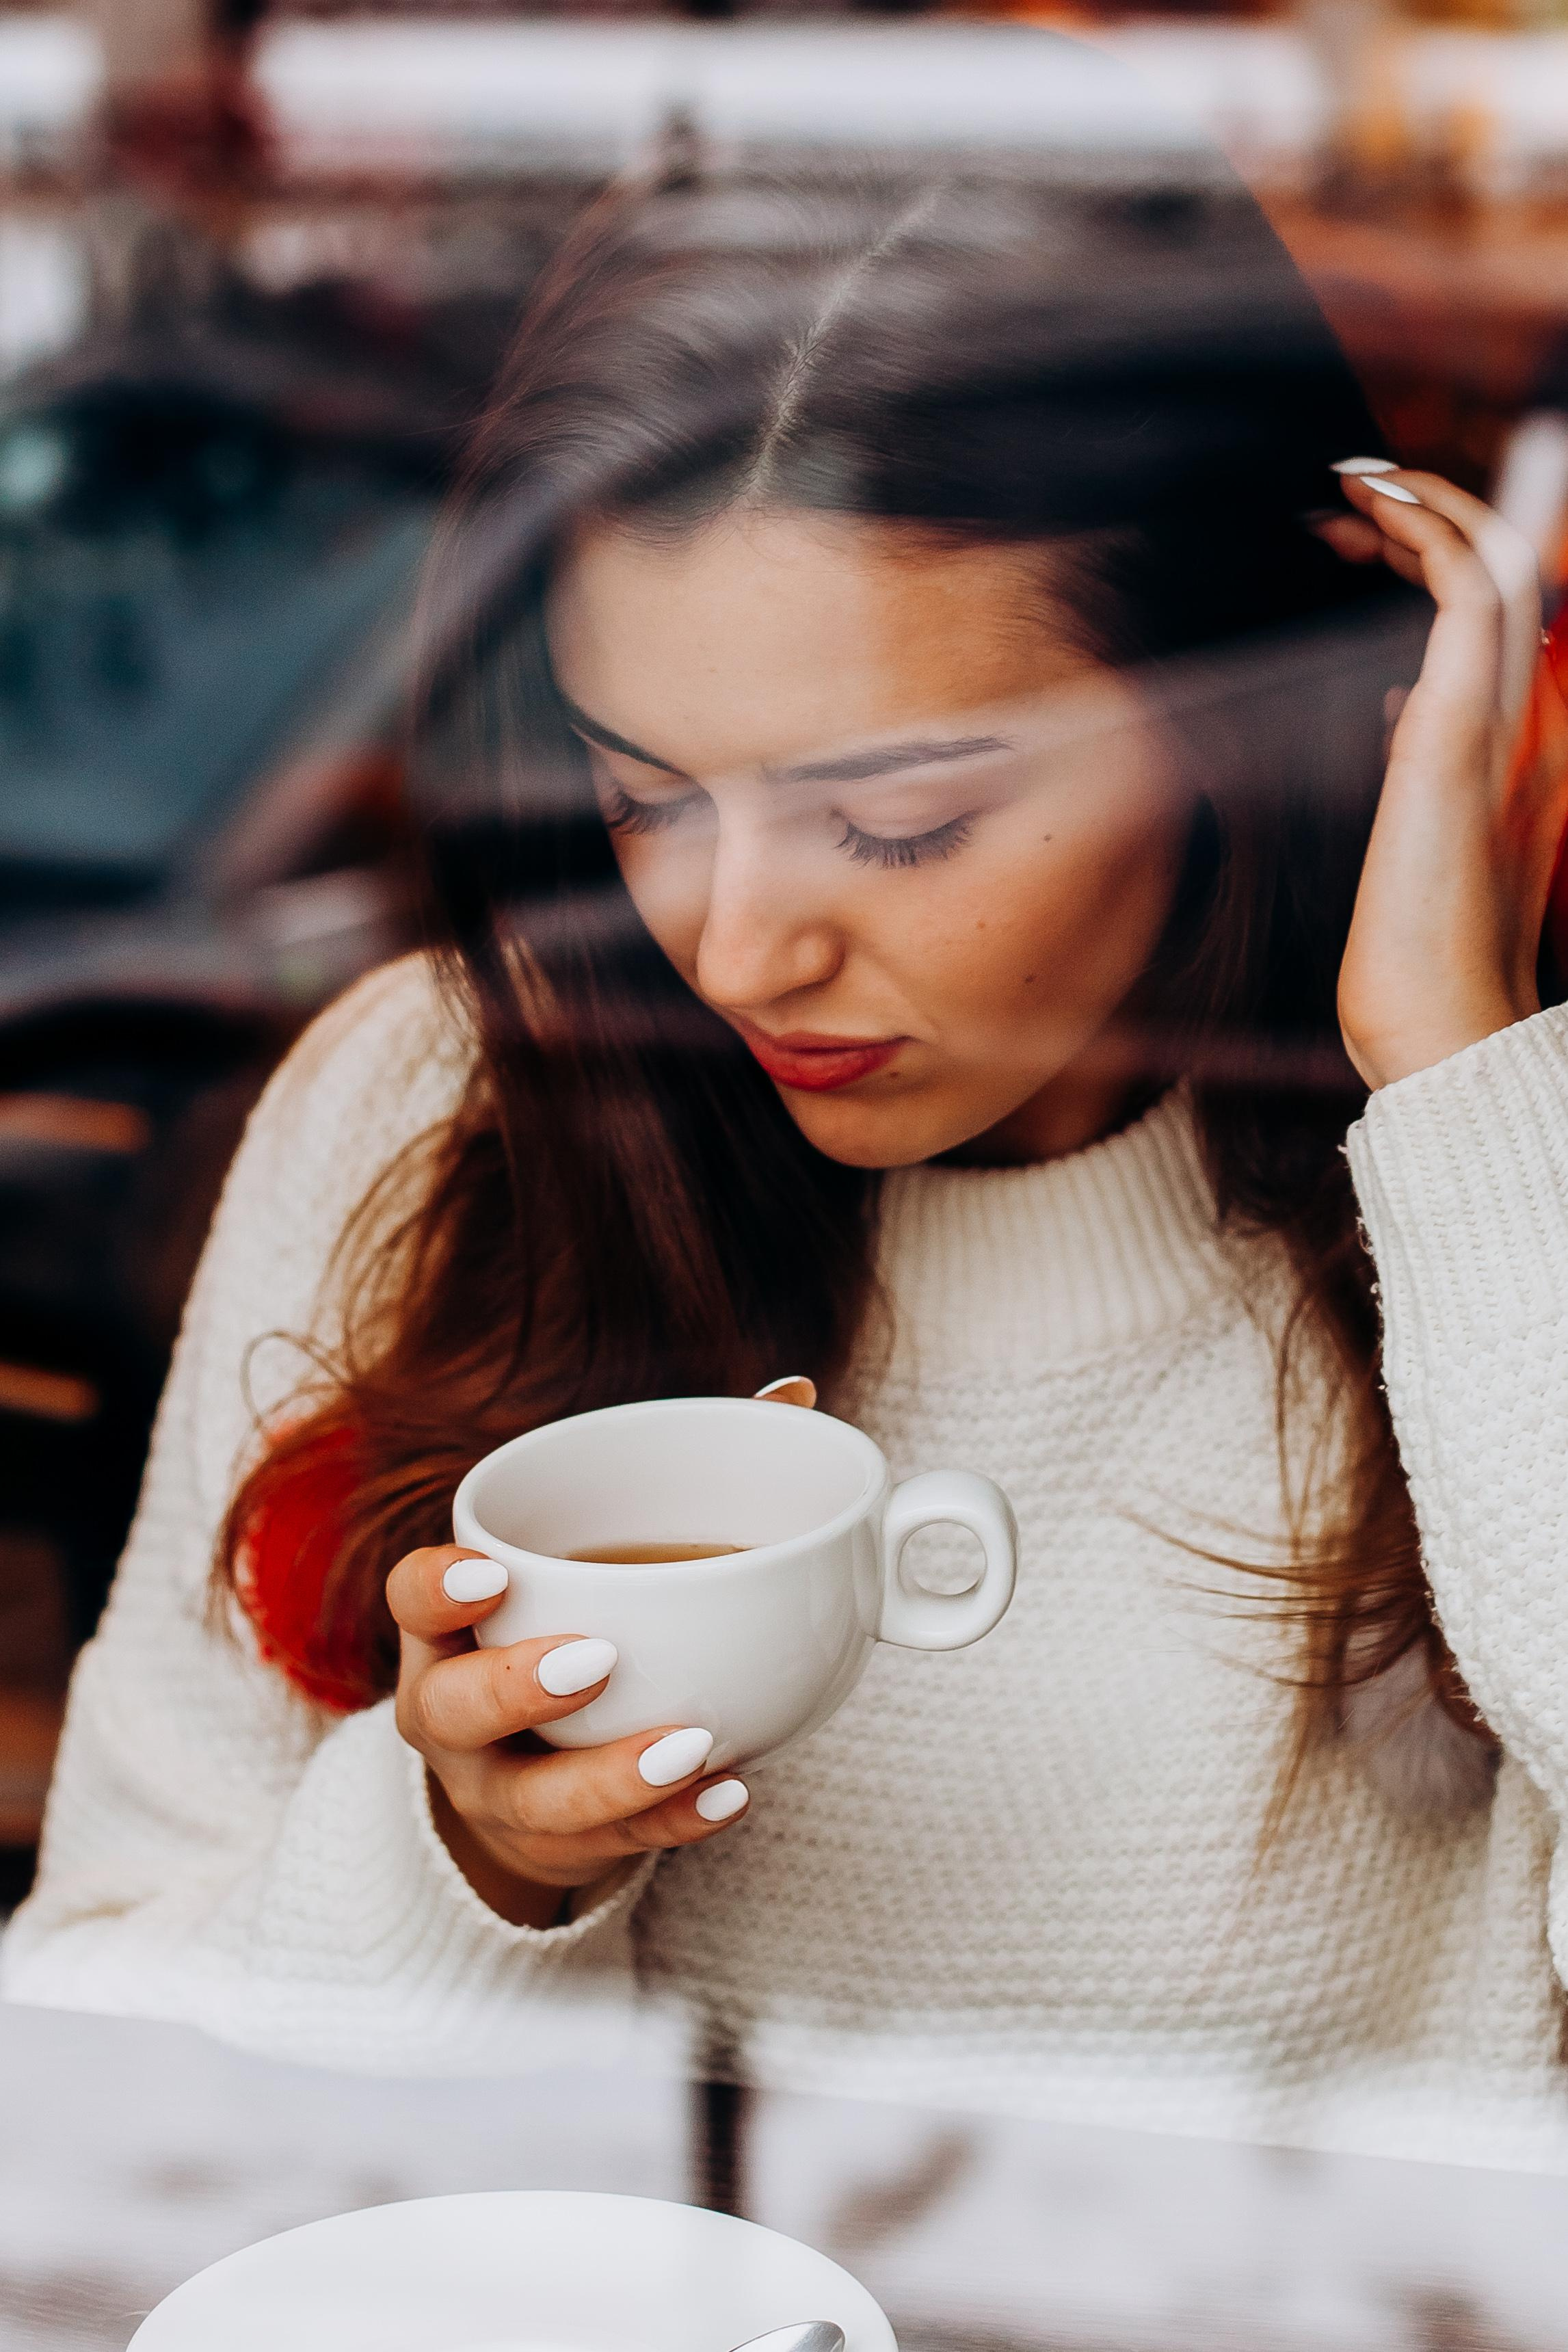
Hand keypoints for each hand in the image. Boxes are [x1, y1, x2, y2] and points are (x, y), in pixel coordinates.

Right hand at [390, 1545, 748, 1930]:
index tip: (493, 1573)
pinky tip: (728, 1794)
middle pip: (451, 1711)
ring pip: (536, 1799)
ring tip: (690, 1745)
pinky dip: (675, 1821)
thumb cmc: (543, 1649)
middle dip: (517, 1688)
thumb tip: (749, 1465)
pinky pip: (614, 1843)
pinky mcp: (555, 1848)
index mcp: (441, 1640)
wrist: (521, 1791)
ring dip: (614, 1774)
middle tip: (597, 1660)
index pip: (411, 1600)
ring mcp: (494, 1795)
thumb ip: (598, 1550)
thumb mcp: (540, 1599)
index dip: (437, 1588)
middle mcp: (449, 1720)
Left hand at [1317, 465, 1567, 1090]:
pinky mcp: (1462, 728)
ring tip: (1356, 479)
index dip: (1431, 557)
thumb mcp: (1413, 832)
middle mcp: (1525, 719)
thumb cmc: (1415, 952)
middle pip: (1502, 575)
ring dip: (1429, 506)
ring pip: (1497, 566)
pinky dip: (1428, 534)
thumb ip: (1422, 759)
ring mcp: (1504, 719)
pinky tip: (1373, 505)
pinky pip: (1470, 595)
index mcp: (1513, 742)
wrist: (1435, 1020)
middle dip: (1430, 517)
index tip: (1357, 532)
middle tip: (1347, 490)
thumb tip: (1397, 699)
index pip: (1489, 617)